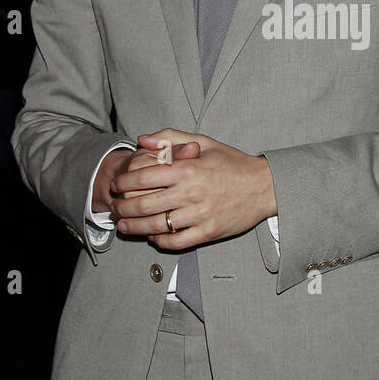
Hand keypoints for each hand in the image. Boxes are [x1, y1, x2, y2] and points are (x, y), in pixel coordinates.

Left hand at [110, 128, 276, 250]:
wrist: (264, 186)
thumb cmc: (232, 163)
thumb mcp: (204, 142)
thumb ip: (171, 137)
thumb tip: (143, 140)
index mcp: (188, 168)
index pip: (143, 177)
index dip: (123, 182)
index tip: (115, 185)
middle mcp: (191, 193)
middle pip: (143, 204)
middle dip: (122, 208)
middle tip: (114, 209)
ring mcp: (200, 215)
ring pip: (156, 226)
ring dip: (134, 228)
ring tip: (124, 226)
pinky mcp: (208, 232)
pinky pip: (176, 241)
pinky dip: (160, 241)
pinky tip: (152, 237)